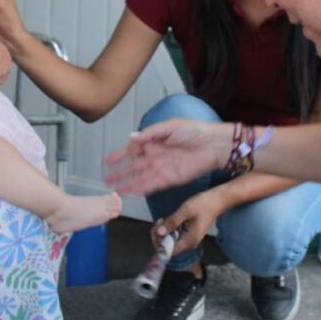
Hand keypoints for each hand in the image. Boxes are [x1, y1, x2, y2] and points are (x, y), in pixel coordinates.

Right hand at [104, 119, 231, 195]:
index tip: (108, 161)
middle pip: (133, 166)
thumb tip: (131, 138)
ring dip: (127, 183)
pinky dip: (140, 189)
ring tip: (114, 189)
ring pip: (140, 178)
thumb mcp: (170, 126)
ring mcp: (162, 168)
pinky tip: (130, 192)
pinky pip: (152, 185)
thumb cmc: (194, 131)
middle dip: (120, 173)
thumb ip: (150, 133)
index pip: (133, 149)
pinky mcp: (170, 179)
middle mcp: (155, 156)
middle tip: (106, 179)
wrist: (214, 145)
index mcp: (154, 141)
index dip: (120, 155)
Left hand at [151, 189, 227, 256]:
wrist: (217, 200)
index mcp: (189, 241)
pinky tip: (168, 220)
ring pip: (170, 242)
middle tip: (159, 221)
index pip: (168, 252)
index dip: (159, 243)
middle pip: (168, 247)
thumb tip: (159, 232)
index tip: (157, 229)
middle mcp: (188, 244)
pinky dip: (168, 230)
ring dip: (163, 232)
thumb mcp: (186, 211)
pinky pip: (174, 236)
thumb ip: (172, 222)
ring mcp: (188, 240)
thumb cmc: (203, 204)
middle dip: (159, 236)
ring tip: (162, 219)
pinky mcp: (188, 234)